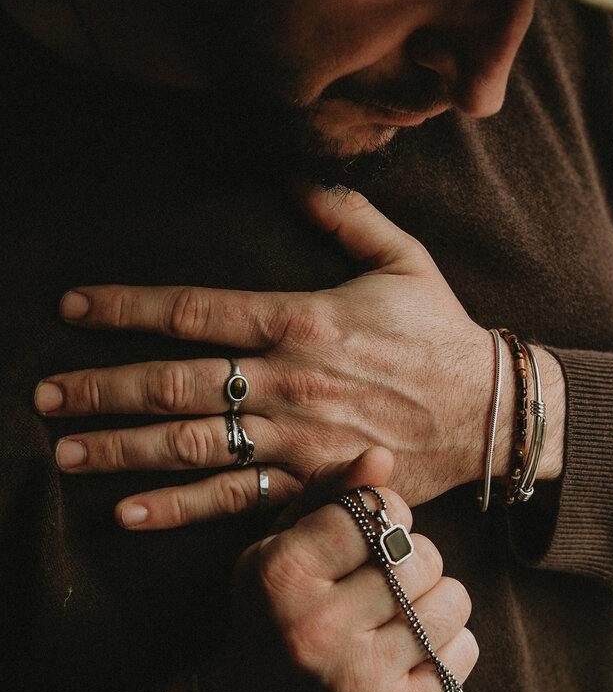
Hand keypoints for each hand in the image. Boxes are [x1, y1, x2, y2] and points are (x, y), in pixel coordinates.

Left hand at [34, 187, 564, 528]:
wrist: (490, 412)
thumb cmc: (442, 333)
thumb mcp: (404, 259)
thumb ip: (348, 215)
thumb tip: (297, 179)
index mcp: (303, 318)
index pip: (196, 310)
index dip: (127, 307)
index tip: (72, 308)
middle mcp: (290, 380)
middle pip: (177, 383)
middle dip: (103, 388)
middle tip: (44, 397)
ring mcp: (299, 439)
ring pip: (194, 444)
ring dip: (124, 449)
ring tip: (65, 452)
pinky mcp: (314, 484)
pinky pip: (238, 500)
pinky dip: (181, 509)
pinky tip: (129, 512)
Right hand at [164, 448, 477, 691]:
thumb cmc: (274, 613)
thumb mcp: (281, 544)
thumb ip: (330, 492)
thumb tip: (381, 456)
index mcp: (283, 573)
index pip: (376, 510)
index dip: (386, 514)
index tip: (371, 534)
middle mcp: (318, 627)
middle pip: (420, 556)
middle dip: (412, 558)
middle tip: (386, 578)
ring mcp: (358, 680)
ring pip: (451, 600)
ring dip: (435, 599)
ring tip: (401, 612)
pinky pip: (463, 651)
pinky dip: (448, 644)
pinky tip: (411, 651)